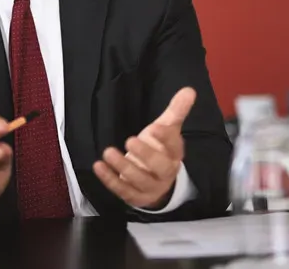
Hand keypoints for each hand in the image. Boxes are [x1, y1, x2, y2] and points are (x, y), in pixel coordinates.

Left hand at [93, 87, 195, 209]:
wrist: (156, 182)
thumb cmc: (159, 149)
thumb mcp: (166, 128)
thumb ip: (176, 111)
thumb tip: (189, 90)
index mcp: (175, 155)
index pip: (174, 147)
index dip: (166, 138)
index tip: (155, 128)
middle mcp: (166, 173)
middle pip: (160, 167)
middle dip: (146, 155)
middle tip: (130, 140)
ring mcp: (151, 187)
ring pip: (140, 181)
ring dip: (123, 167)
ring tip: (108, 152)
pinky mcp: (136, 197)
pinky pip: (123, 190)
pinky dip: (110, 179)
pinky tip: (99, 166)